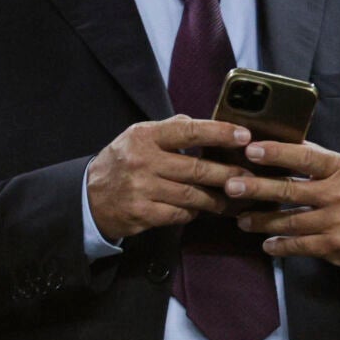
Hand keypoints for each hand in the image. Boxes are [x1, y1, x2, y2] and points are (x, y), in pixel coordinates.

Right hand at [86, 116, 251, 240]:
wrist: (88, 196)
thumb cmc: (123, 162)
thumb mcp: (139, 137)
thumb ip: (171, 129)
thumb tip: (205, 124)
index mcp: (145, 136)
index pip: (188, 131)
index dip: (219, 133)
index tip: (245, 136)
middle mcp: (143, 161)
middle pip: (196, 169)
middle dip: (229, 174)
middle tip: (251, 176)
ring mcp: (141, 189)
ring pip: (192, 195)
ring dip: (217, 198)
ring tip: (235, 197)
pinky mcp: (141, 213)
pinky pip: (179, 215)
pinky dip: (194, 213)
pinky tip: (202, 210)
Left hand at [226, 141, 339, 269]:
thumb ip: (314, 161)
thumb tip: (274, 145)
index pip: (305, 157)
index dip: (276, 153)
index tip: (250, 149)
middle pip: (290, 190)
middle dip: (257, 188)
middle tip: (231, 185)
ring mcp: (338, 221)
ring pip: (289, 221)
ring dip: (261, 220)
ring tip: (242, 219)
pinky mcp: (334, 245)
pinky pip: (298, 245)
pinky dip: (280, 245)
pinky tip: (266, 243)